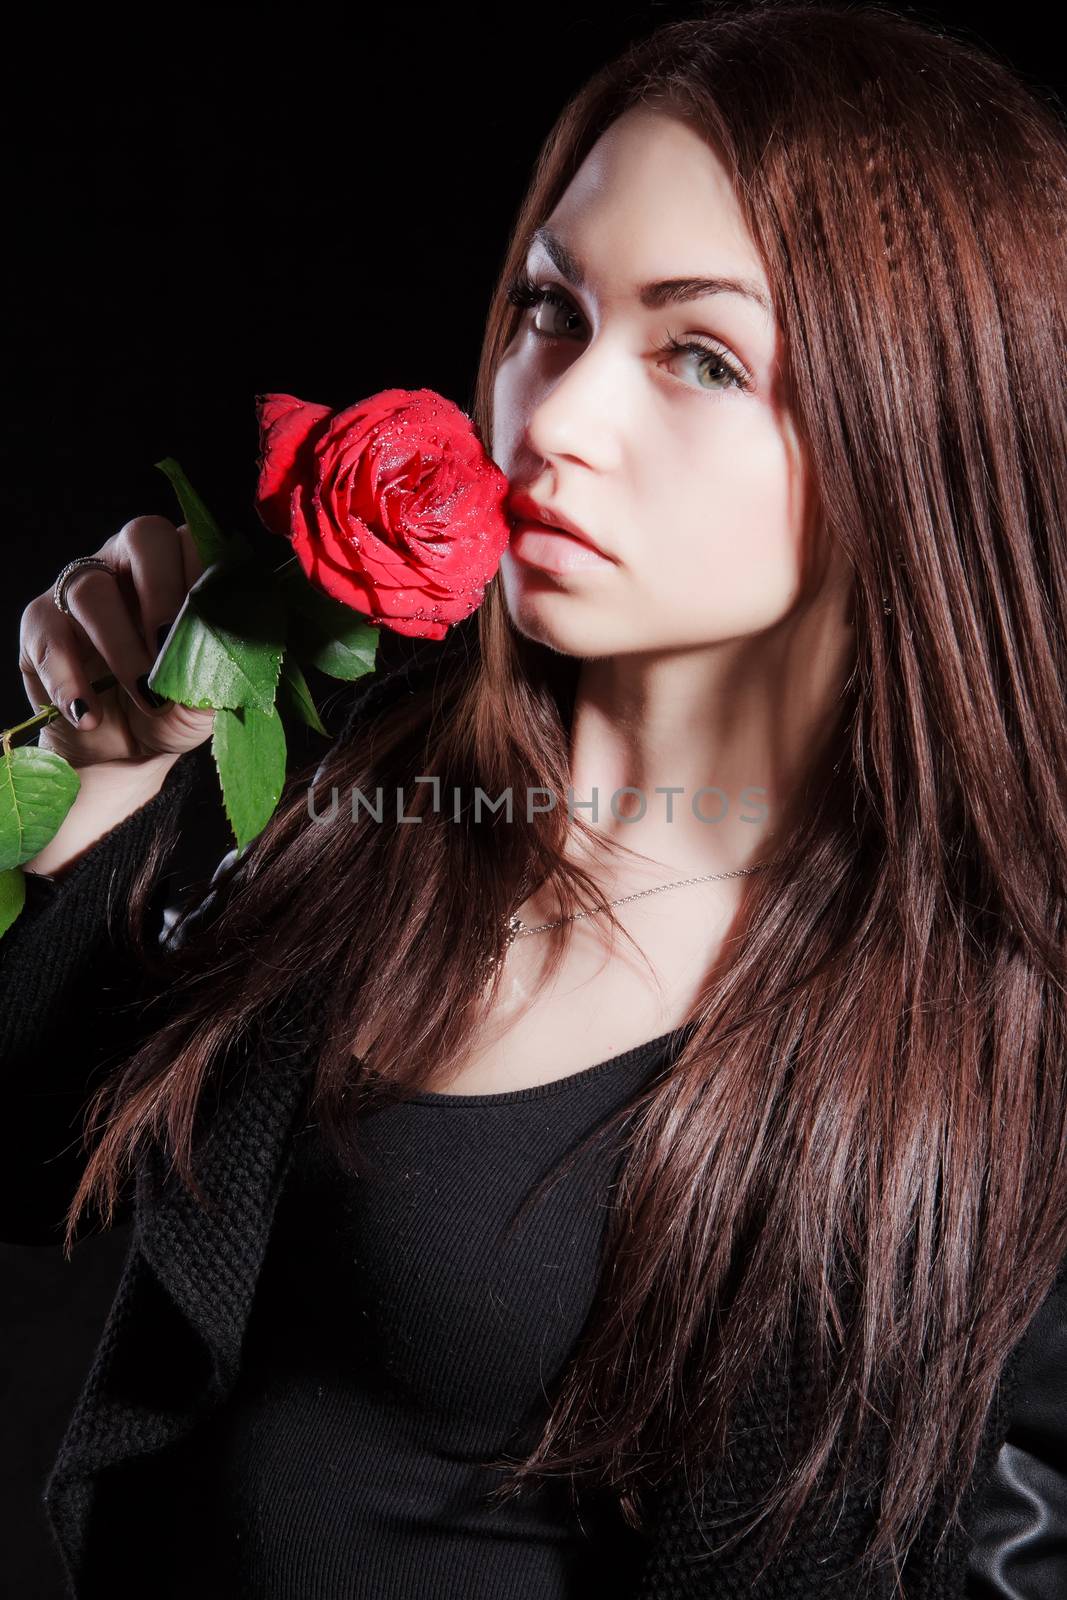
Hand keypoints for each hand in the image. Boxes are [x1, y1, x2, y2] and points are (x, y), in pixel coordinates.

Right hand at [18, 516, 216, 769]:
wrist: (125, 753)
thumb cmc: (173, 710)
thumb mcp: (204, 700)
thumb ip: (218, 677)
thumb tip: (226, 663)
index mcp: (182, 570)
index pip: (195, 540)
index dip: (205, 574)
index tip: (214, 626)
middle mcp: (131, 564)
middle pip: (143, 537)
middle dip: (163, 592)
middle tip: (171, 649)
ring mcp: (81, 589)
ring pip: (93, 589)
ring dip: (121, 647)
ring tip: (146, 697)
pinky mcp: (41, 625)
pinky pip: (49, 637)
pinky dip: (70, 681)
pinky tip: (90, 714)